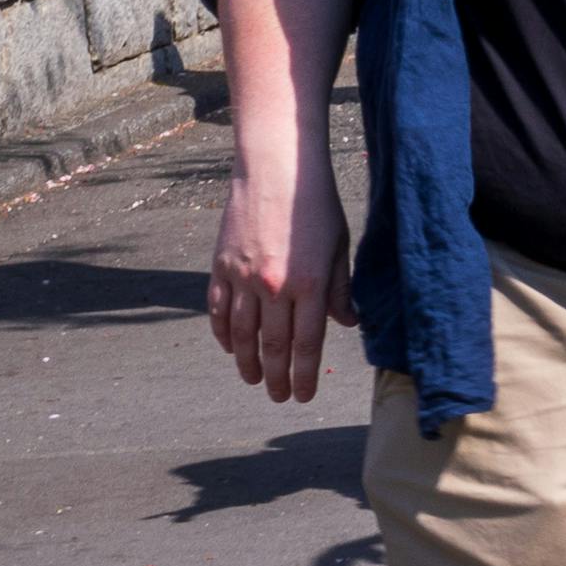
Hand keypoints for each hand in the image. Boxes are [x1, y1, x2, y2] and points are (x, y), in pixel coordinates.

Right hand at [208, 152, 344, 401]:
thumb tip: (347, 324)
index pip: (306, 343)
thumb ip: (341, 289)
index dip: (303, 374)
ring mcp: (242, 278)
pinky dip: (223, 334)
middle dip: (275, 377)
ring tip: (253, 380)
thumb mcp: (340, 246)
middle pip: (272, 346)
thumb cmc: (317, 205)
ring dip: (246, 363)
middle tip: (277, 397)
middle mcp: (274, 286)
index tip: (302, 395)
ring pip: (241, 335)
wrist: (276, 168)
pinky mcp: (220, 266)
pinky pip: (218, 311)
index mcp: (310, 284)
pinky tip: (230, 349)